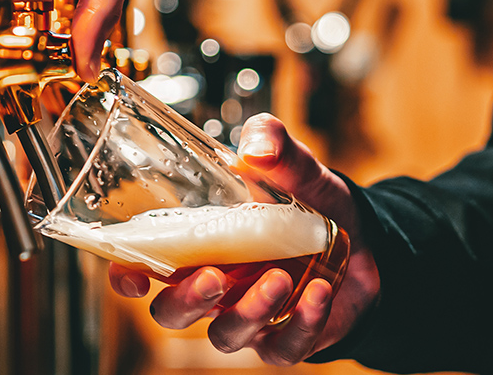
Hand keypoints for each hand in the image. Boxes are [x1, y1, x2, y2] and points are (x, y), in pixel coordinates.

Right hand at [108, 114, 380, 365]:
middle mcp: (212, 286)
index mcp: (196, 245)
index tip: (134, 276)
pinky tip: (319, 293)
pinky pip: (282, 348)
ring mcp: (247, 317)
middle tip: (214, 276)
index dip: (127, 276)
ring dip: (247, 312)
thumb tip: (257, 143)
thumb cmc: (310, 206)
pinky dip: (300, 324)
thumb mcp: (297, 170)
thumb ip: (277, 148)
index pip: (142, 267)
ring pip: (225, 336)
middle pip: (172, 313)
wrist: (366, 242)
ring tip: (279, 278)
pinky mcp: (287, 339)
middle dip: (186, 301)